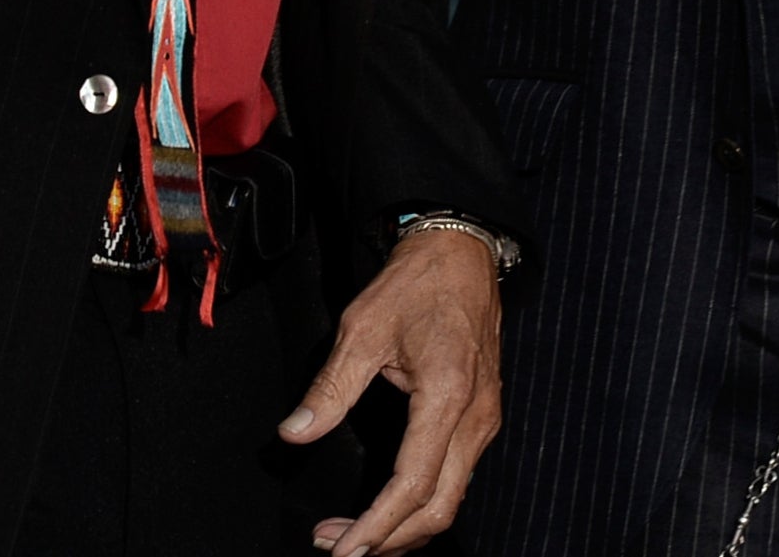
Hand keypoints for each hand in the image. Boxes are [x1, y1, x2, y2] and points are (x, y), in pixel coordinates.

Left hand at [293, 228, 503, 554]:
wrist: (462, 251)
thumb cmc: (416, 284)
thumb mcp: (363, 329)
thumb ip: (330, 389)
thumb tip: (293, 435)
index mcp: (449, 394)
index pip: (414, 484)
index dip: (376, 526)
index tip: (341, 549)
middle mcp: (476, 415)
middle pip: (440, 507)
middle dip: (387, 539)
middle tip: (335, 547)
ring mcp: (485, 418)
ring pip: (451, 497)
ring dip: (403, 527)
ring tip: (352, 534)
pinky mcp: (482, 415)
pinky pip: (457, 477)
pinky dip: (421, 504)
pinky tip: (387, 507)